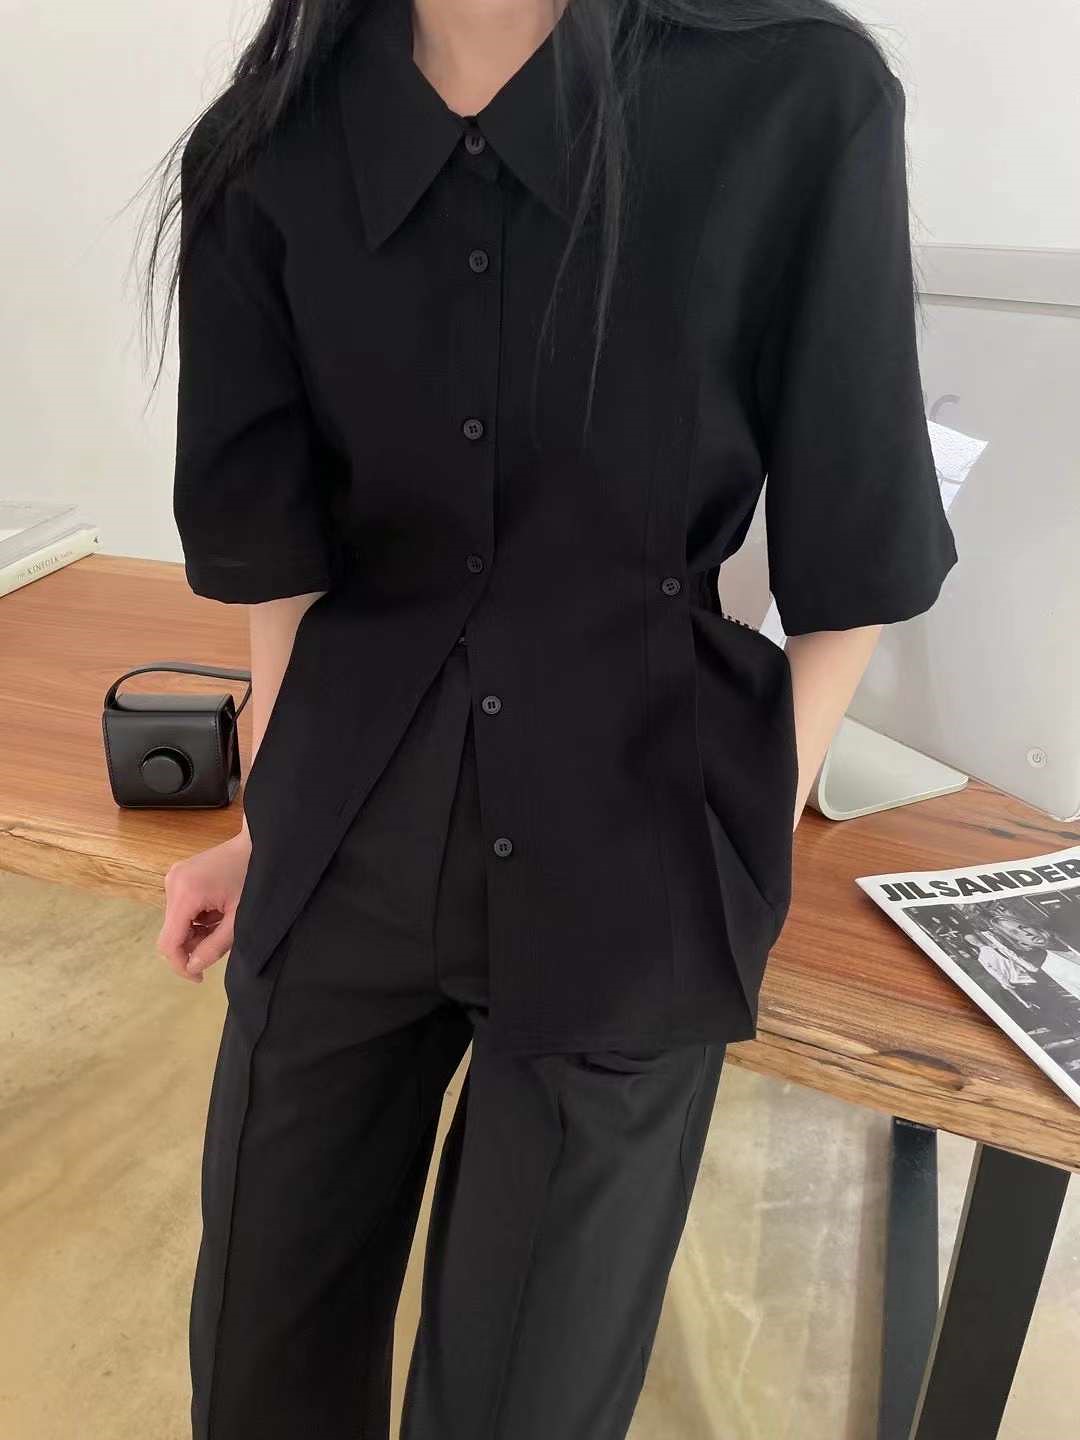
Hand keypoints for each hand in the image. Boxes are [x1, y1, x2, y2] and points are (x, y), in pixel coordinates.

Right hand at [157, 829, 252, 982]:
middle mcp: (173, 883)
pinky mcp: (179, 875)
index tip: (199, 977)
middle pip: (171, 932)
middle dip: (192, 946)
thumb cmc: (254, 878)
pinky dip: (197, 919)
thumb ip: (215, 947)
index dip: (181, 965)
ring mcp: (174, 876)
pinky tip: (217, 912)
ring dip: (196, 932)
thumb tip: (193, 968)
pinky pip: (181, 909)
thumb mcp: (239, 918)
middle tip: (219, 946)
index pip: (169, 942)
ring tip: (223, 923)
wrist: (258, 843)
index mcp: (186, 893)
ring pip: (176, 922)